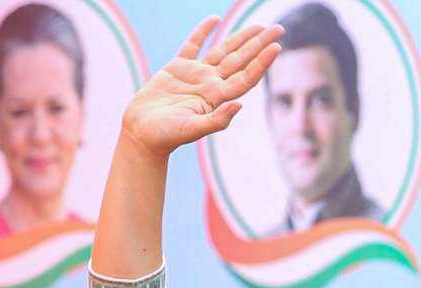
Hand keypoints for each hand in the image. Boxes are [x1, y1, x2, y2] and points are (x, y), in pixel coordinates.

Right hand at [120, 18, 282, 158]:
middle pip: (241, 60)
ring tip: (259, 26)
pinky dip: (203, 31)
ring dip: (240, 38)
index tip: (276, 47)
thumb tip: (239, 105)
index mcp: (218, 97)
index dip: (262, 62)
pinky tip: (215, 19)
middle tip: (278, 29)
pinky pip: (194, 45)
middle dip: (259, 44)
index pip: (246, 76)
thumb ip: (217, 120)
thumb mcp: (193, 129)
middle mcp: (211, 84)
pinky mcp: (177, 68)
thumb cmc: (167, 135)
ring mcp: (196, 75)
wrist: (142, 133)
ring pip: (223, 51)